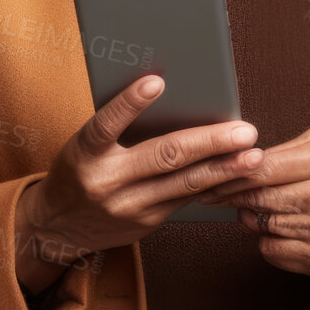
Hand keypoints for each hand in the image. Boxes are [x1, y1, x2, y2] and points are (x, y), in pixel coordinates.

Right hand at [14, 74, 263, 294]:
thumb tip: (168, 93)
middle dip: (209, 143)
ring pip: (184, 184)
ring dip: (224, 168)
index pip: (106, 124)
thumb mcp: (84, 145)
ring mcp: (129, 207)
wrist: (56, 228)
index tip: (156, 81)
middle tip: (244, 131)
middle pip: (163, 157)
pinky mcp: (146, 223)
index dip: (130, 103)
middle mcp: (106, 182)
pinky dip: (213, 184)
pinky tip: (238, 174)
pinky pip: (186, 199)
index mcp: (85, 154)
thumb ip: (118, 126)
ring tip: (253, 155)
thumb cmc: (77, 169)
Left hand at [199, 125, 309, 284]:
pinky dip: (269, 240)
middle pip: (258, 198)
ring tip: (264, 208)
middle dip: (234, 196)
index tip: (210, 173)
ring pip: (262, 225)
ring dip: (253, 217)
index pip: (262, 167)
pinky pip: (271, 250)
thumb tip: (236, 160)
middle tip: (221, 192)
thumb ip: (282, 148)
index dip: (230, 172)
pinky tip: (283, 230)